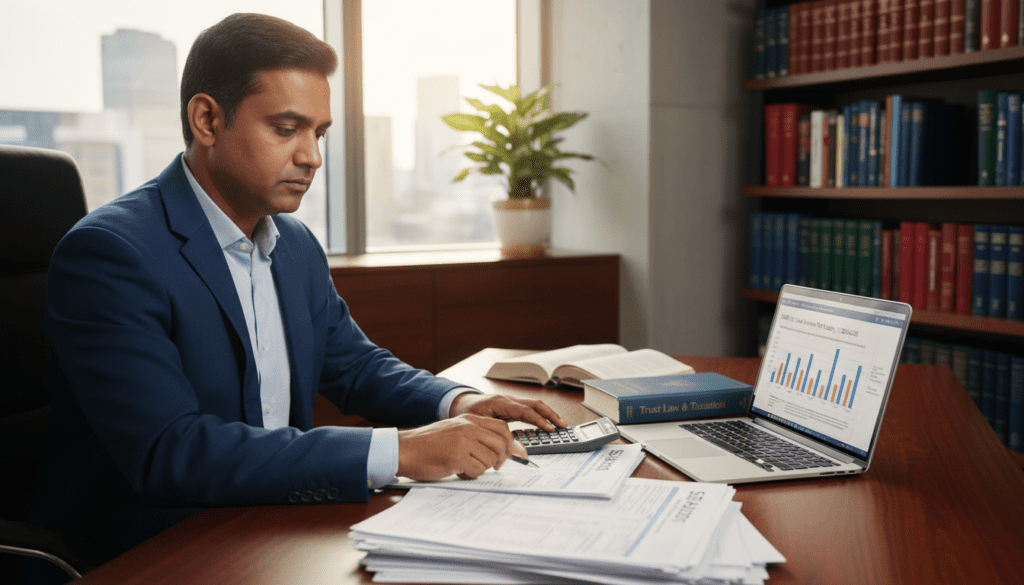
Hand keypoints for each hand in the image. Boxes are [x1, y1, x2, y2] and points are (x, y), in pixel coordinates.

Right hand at [396, 414, 528, 480]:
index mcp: (470, 419)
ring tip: (467, 467)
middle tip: (494, 467)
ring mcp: (463, 441)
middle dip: (501, 459)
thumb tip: (502, 449)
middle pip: (501, 444)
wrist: (405, 449)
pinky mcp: (457, 456)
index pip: (502, 428)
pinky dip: (472, 475)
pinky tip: (460, 471)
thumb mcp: (455, 431)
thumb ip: (476, 435)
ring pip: (491, 459)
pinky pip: (478, 469)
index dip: (512, 444)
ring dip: (483, 468)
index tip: (517, 456)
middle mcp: (469, 427)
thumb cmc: (428, 444)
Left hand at [449, 393, 567, 431]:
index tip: (549, 429)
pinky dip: (540, 415)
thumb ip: (494, 433)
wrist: (459, 403)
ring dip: (548, 414)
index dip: (538, 420)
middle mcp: (508, 400)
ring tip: (560, 424)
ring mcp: (511, 402)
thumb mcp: (478, 424)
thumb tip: (511, 447)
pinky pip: (529, 409)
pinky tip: (547, 424)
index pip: (524, 411)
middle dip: (550, 414)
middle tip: (562, 425)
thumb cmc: (466, 413)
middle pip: (535, 404)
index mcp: (500, 403)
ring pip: (534, 405)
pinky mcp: (512, 406)